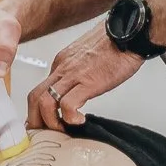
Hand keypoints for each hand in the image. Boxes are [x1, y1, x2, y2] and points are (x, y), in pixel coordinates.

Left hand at [29, 25, 144, 130]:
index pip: (40, 89)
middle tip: (44, 134)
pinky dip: (70, 118)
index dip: (38, 110)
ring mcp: (73, 75)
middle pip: (34, 97)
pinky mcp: (88, 82)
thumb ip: (81, 72)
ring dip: (51, 123)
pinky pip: (68, 105)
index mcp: (63, 63)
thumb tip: (80, 89)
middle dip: (36, 120)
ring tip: (63, 130)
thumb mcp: (90, 56)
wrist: (131, 30)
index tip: (43, 122)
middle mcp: (63, 68)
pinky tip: (80, 120)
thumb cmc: (117, 42)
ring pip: (45, 103)